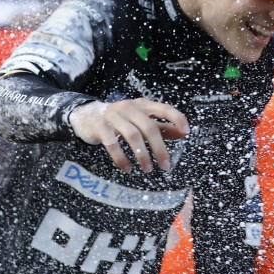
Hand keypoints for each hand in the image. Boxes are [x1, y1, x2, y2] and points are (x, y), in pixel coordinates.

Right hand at [70, 98, 188, 172]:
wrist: (86, 115)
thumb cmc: (120, 119)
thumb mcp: (141, 120)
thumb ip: (161, 126)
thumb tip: (183, 133)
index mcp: (143, 105)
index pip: (164, 109)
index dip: (176, 118)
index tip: (186, 132)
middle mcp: (129, 107)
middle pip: (149, 127)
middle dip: (159, 149)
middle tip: (165, 166)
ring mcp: (113, 116)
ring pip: (133, 136)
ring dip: (142, 155)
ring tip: (147, 169)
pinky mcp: (100, 126)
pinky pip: (113, 144)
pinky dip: (121, 158)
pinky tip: (127, 168)